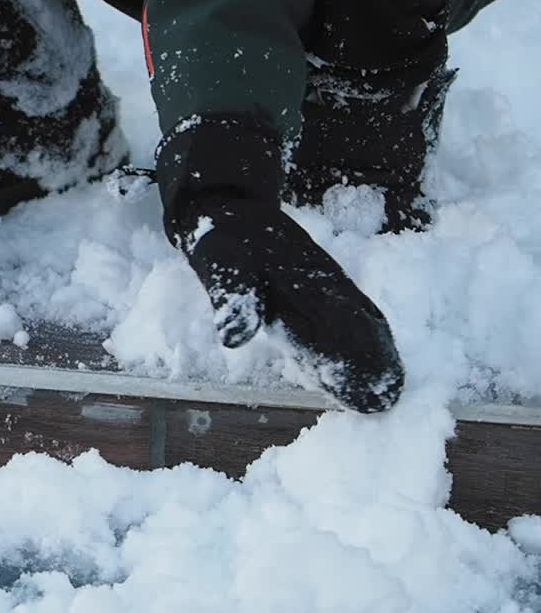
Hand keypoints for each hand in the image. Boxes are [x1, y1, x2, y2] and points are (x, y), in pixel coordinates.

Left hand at [176, 201, 403, 412]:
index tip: (374, 393)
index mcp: (305, 283)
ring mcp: (326, 284)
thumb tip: (235, 336)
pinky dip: (359, 339)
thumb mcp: (222, 267)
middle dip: (376, 363)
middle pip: (361, 327)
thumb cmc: (226, 243)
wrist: (230, 210)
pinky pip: (348, 314)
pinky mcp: (319, 285)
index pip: (343, 327)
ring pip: (360, 321)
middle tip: (390, 402)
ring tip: (388, 391)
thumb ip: (233, 298)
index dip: (359, 360)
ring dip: (374, 353)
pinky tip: (360, 361)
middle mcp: (325, 285)